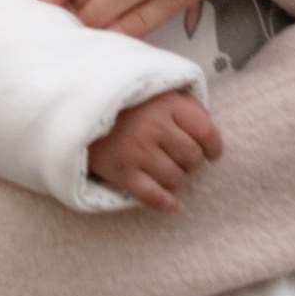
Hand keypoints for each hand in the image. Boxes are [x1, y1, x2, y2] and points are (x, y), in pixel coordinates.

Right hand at [88, 88, 223, 211]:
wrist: (80, 108)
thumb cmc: (127, 102)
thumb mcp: (159, 91)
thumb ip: (186, 106)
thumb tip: (209, 134)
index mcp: (167, 104)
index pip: (205, 131)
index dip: (213, 146)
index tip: (212, 153)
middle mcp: (154, 127)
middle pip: (192, 158)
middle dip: (191, 162)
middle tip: (181, 159)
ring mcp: (137, 151)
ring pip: (176, 179)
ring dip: (177, 179)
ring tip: (168, 171)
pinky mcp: (122, 172)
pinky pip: (153, 196)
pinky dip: (166, 203)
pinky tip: (173, 204)